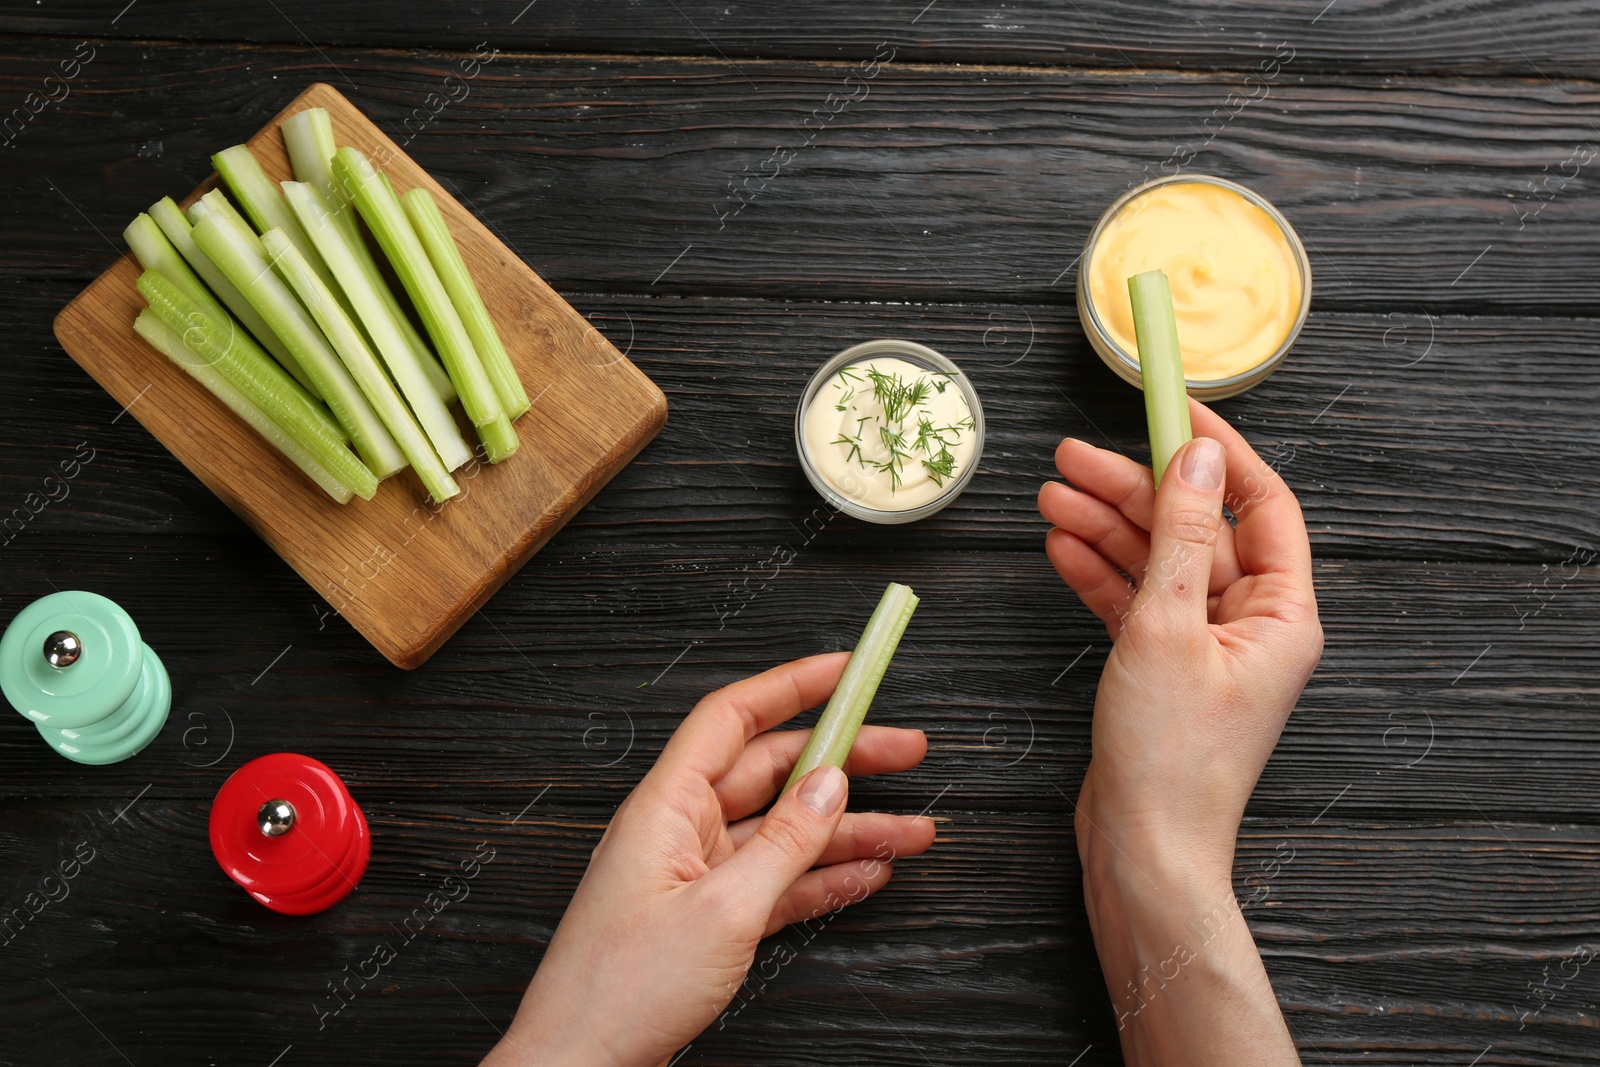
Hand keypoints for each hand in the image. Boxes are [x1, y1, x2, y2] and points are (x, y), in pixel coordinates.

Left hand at [481, 653, 934, 1066]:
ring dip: (849, 830)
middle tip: (905, 749)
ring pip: (786, 832)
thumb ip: (785, 843)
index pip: (734, 717)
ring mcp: (697, 874)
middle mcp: (681, 829)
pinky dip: (823, 876)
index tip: (847, 670)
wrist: (579, 1065)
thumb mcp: (722, 909)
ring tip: (912, 831)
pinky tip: (869, 873)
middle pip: (773, 772)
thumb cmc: (620, 991)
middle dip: (844, 760)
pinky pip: (779, 881)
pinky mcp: (709, 916)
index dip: (793, 686)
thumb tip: (830, 785)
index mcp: (667, 805)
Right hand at [1038, 400, 1320, 1064]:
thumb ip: (1182, 535)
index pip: (1262, 505)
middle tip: (1071, 458)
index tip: (1174, 409)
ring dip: (1105, 528)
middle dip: (1133, 491)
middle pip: (1196, 530)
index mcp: (1282, 613)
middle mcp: (1251, 625)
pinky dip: (1099, 575)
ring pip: (1157, 563)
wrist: (1143, 849)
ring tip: (1049, 497)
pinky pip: (1135, 603)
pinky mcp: (1164, 669)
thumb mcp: (1168, 626)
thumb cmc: (1169, 756)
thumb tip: (1198, 458)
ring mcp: (1205, 648)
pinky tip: (1061, 547)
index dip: (1218, 452)